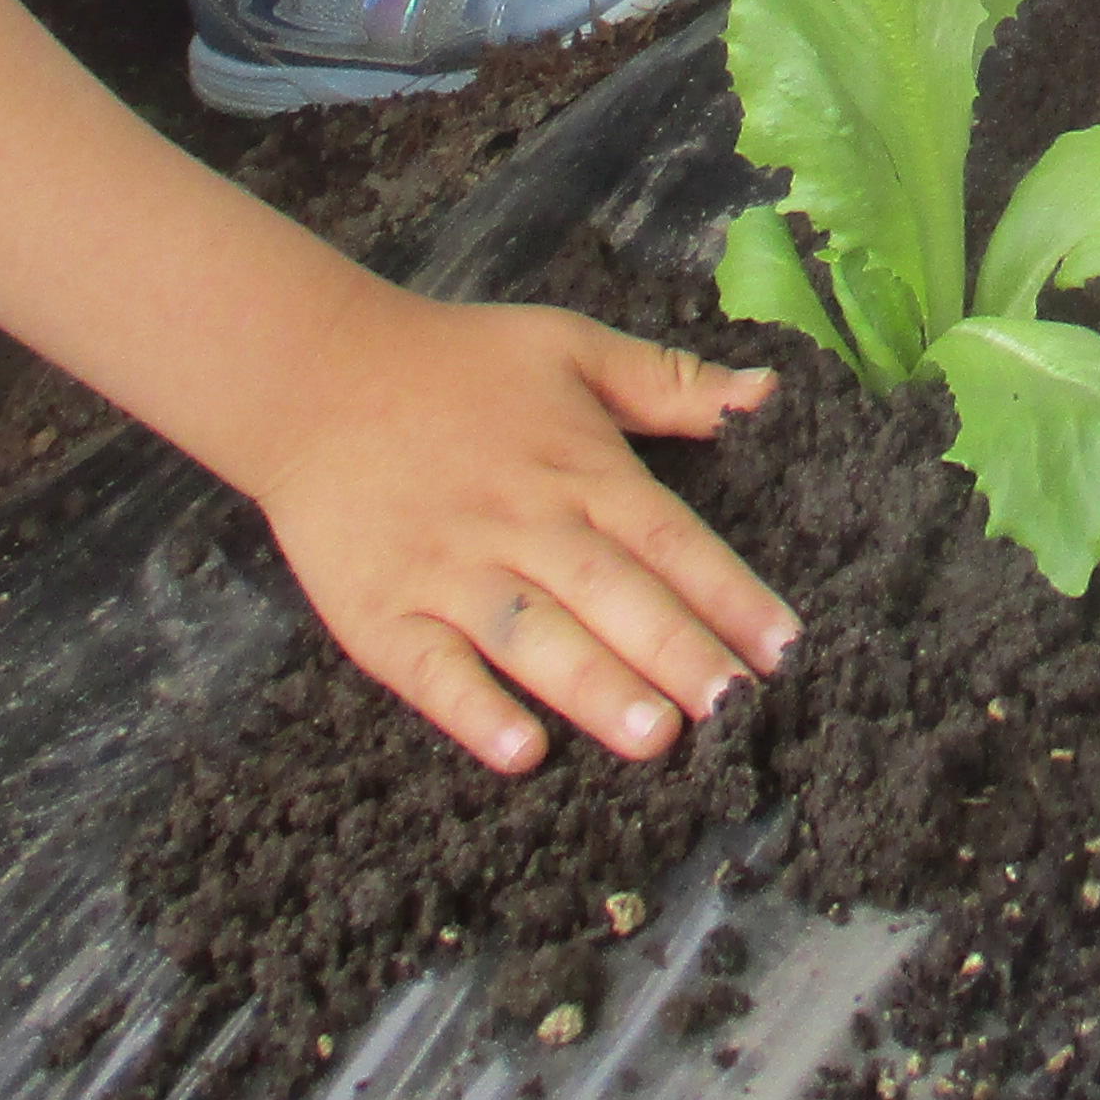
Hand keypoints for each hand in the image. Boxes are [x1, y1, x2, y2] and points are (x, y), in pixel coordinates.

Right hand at [249, 293, 797, 769]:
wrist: (314, 375)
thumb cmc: (456, 363)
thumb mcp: (571, 347)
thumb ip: (671, 382)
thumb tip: (768, 395)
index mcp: (579, 466)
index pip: (670, 537)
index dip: (730, 594)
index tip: (785, 649)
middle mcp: (523, 523)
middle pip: (613, 593)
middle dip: (678, 652)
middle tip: (738, 712)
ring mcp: (449, 573)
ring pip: (533, 636)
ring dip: (594, 687)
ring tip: (654, 737)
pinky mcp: (381, 614)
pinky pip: (432, 670)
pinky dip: (474, 711)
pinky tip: (520, 752)